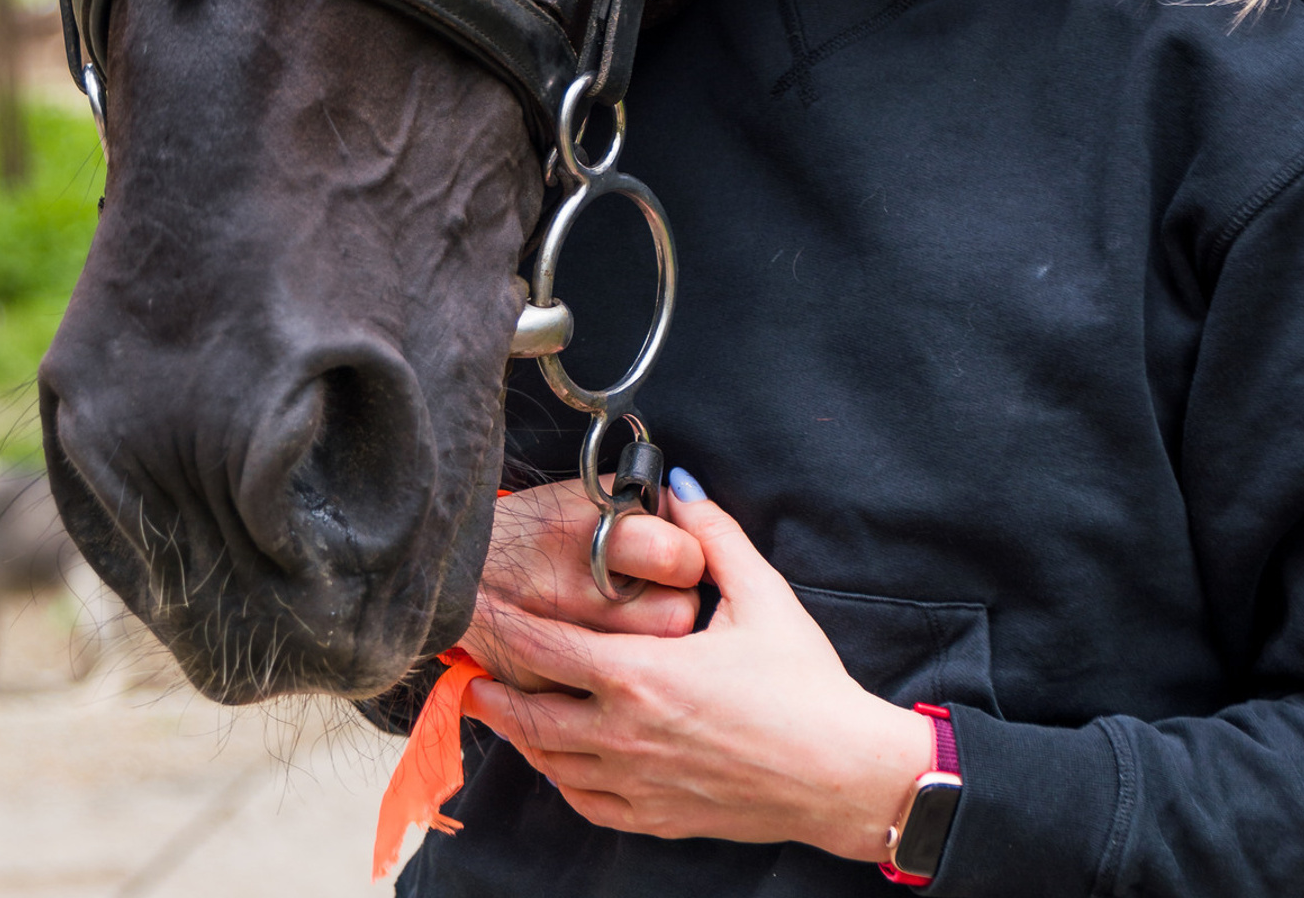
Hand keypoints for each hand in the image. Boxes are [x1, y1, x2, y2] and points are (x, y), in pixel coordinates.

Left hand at [462, 472, 933, 859]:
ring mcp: (637, 783)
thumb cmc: (804, 686)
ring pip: (550, 762)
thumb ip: (713, 533)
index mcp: (642, 675)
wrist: (840, 774)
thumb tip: (679, 486)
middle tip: (462, 664)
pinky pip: (585, 801)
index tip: (473, 608)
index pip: (546, 647)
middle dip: (489, 685)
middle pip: (530, 712)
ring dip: (516, 732)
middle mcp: (625, 734)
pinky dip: (558, 778)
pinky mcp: (655, 816)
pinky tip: (554, 762)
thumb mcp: (761, 594)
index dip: (501, 626)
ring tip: (495, 706)